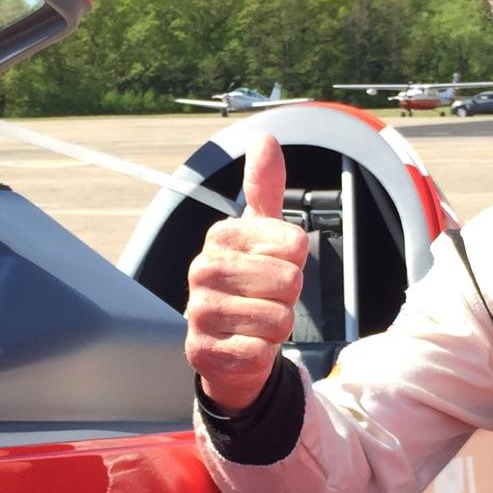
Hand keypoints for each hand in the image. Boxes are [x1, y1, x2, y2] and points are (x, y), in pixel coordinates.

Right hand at [184, 135, 308, 411]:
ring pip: (278, 319)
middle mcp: (202, 269)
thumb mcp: (261, 236)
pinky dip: (262, 354)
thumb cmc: (251, 287)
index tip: (272, 267)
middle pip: (289, 281)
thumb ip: (265, 190)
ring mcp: (198, 311)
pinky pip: (260, 351)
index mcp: (220, 236)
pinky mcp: (201, 351)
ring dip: (276, 328)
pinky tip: (244, 346)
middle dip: (288, 298)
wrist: (229, 349)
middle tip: (265, 300)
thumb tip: (265, 138)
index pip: (294, 243)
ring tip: (255, 323)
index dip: (295, 261)